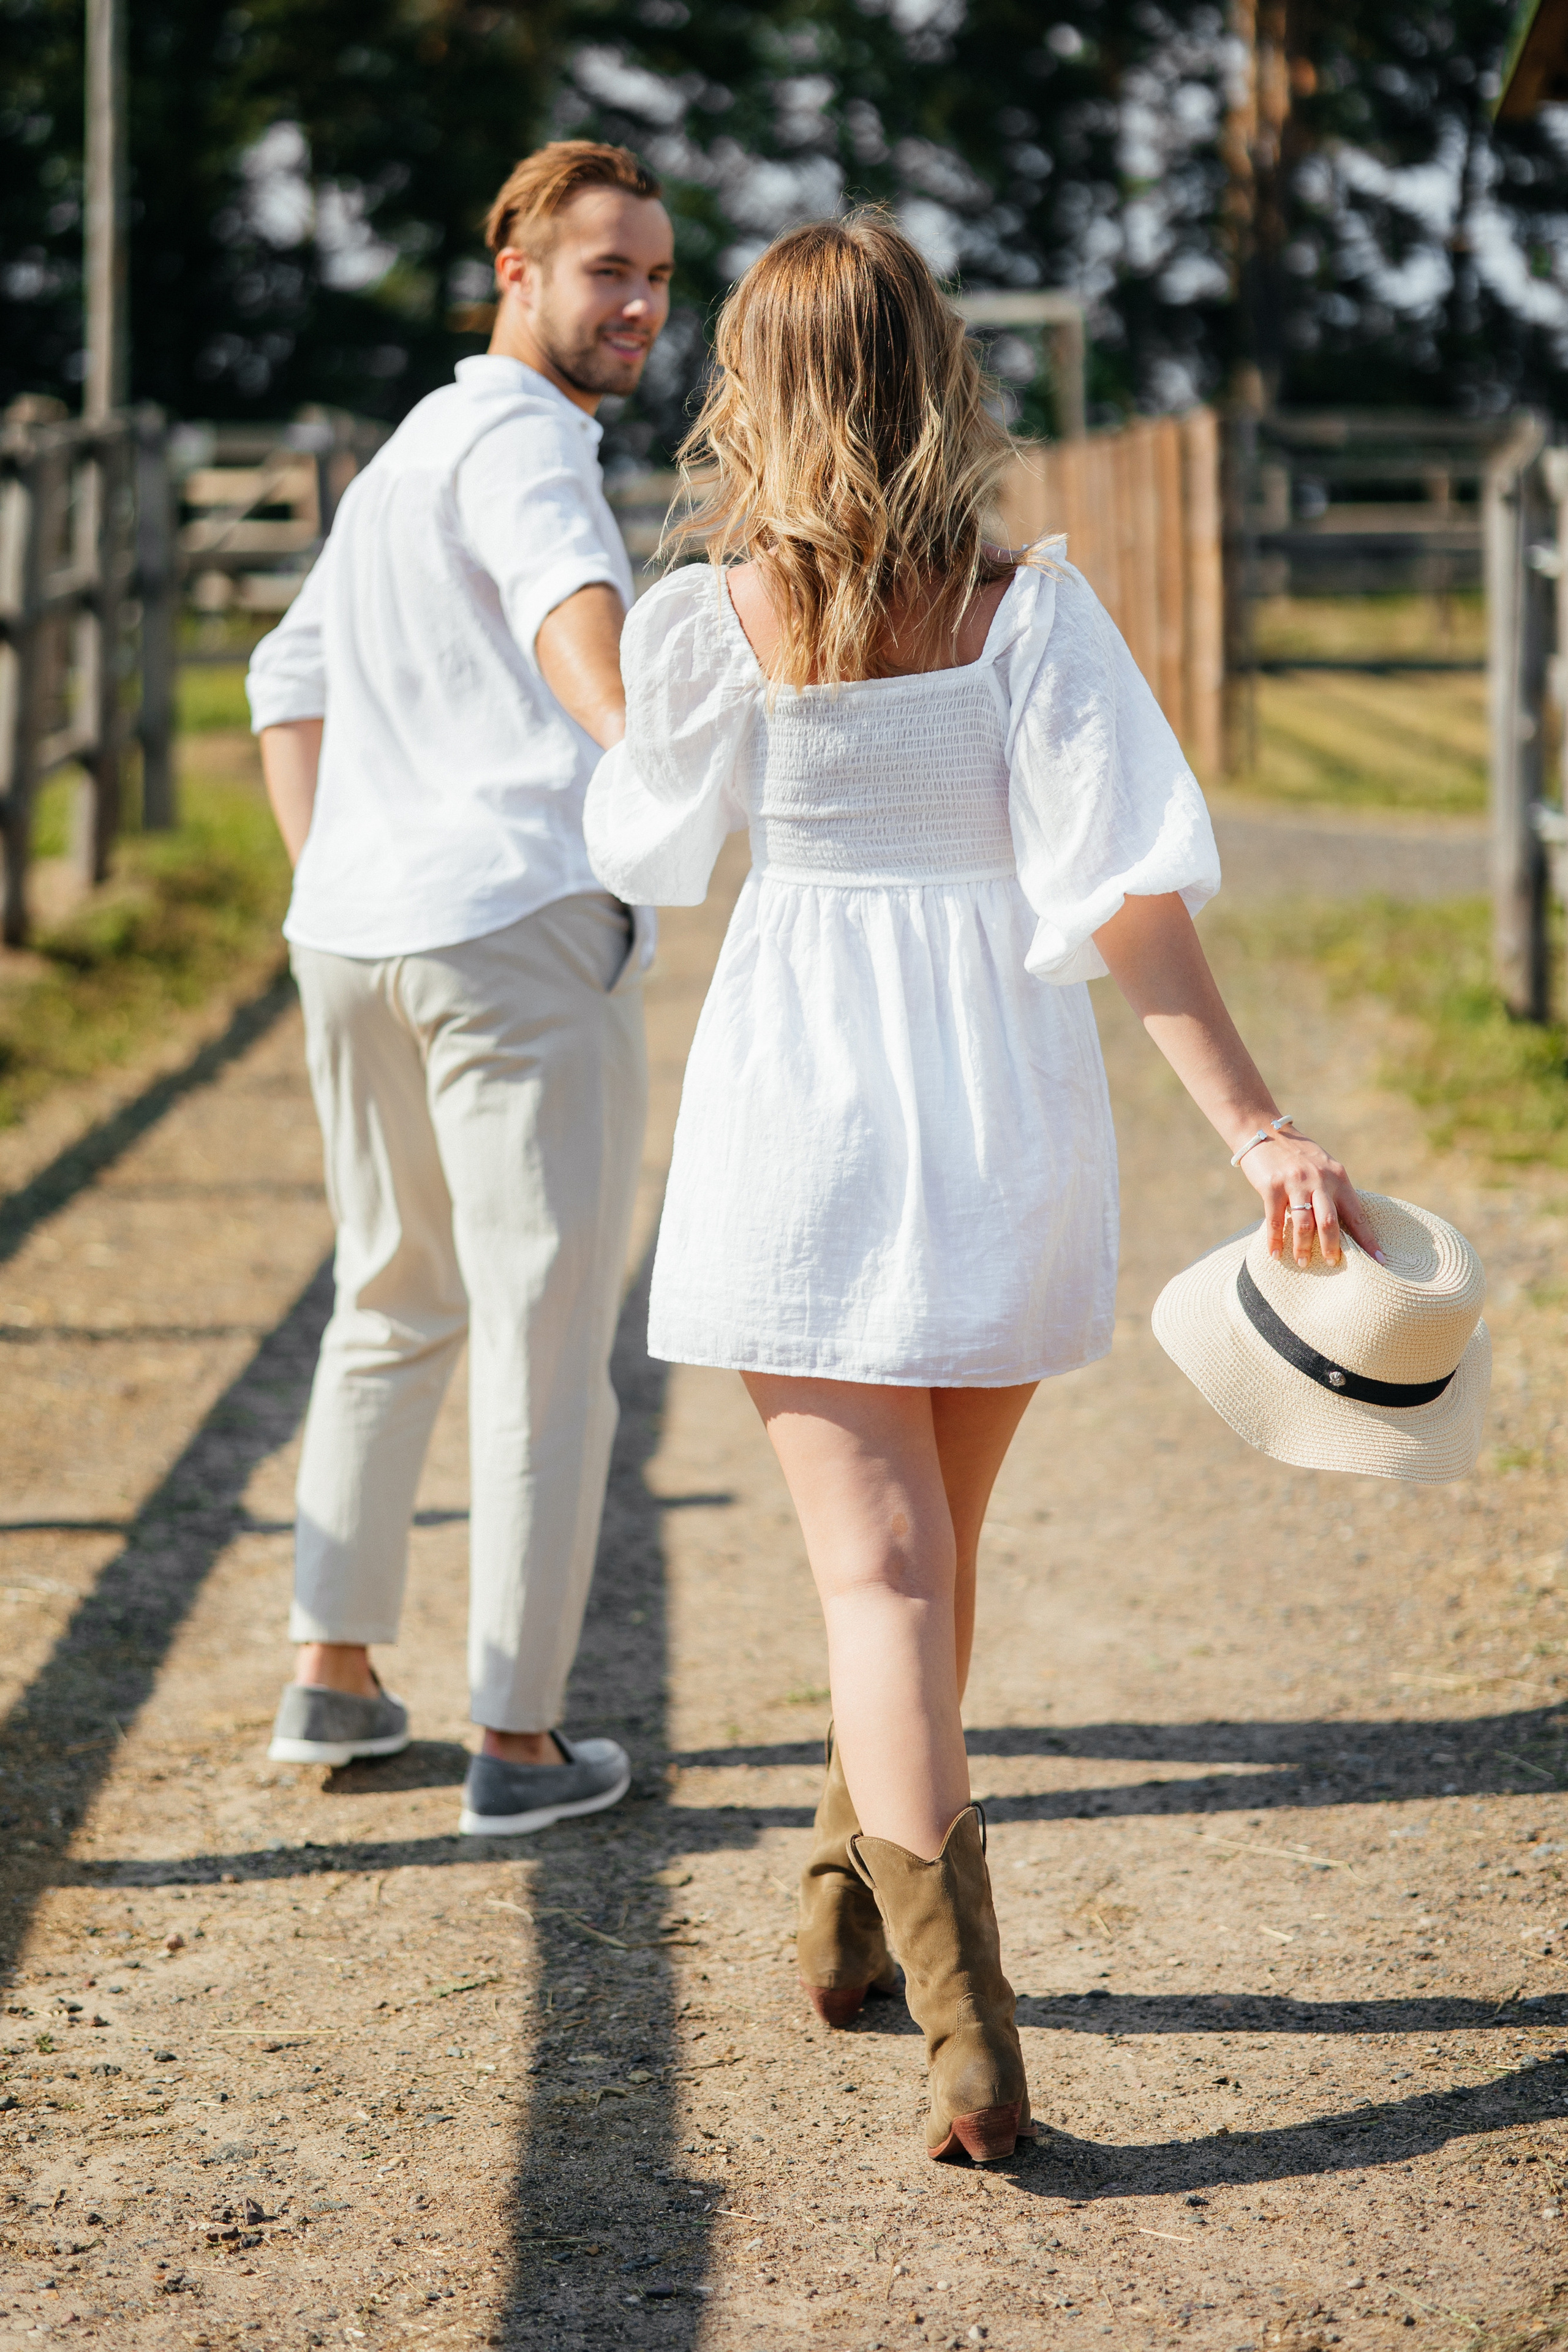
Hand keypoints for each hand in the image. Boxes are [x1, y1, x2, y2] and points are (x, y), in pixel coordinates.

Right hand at [1237, 1128, 1381, 1268]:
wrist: (1264, 1131)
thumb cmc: (1297, 1155)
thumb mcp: (1323, 1167)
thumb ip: (1332, 1190)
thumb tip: (1341, 1225)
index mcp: (1338, 1177)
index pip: (1357, 1214)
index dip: (1368, 1240)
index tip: (1380, 1260)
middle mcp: (1319, 1180)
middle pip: (1330, 1223)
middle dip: (1332, 1248)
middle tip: (1331, 1264)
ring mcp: (1295, 1183)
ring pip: (1304, 1224)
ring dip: (1303, 1248)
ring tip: (1303, 1263)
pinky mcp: (1272, 1186)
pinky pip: (1275, 1220)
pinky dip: (1275, 1240)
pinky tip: (1275, 1254)